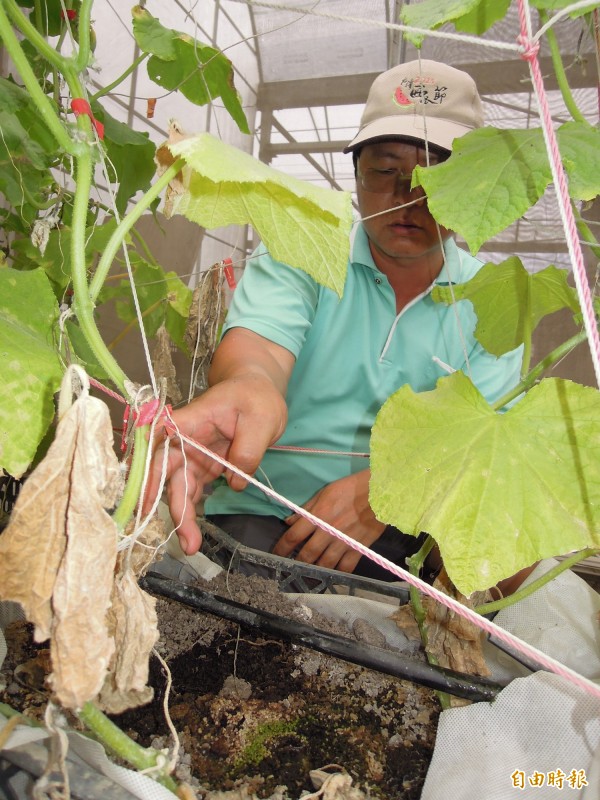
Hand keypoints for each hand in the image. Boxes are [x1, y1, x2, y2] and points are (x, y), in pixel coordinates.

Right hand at [143, 381, 287, 555]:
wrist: (257, 390)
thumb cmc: (256, 397)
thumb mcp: (263, 419)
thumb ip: (248, 450)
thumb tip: (234, 481)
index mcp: (192, 420)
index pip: (161, 441)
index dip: (148, 468)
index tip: (143, 497)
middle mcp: (185, 439)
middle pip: (168, 473)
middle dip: (172, 506)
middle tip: (184, 539)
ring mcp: (193, 454)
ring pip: (178, 487)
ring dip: (181, 516)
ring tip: (190, 545)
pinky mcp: (202, 465)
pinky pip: (191, 490)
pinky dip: (190, 510)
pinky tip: (192, 533)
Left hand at [272, 470, 385, 572]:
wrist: (381, 492)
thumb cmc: (351, 488)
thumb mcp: (326, 492)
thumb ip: (307, 508)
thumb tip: (289, 521)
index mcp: (319, 515)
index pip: (294, 535)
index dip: (282, 547)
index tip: (276, 554)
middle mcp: (329, 531)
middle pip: (308, 553)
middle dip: (297, 562)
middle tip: (290, 567)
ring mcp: (345, 541)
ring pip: (325, 563)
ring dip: (314, 570)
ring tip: (308, 574)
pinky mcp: (359, 547)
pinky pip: (346, 566)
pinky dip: (338, 573)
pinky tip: (332, 575)